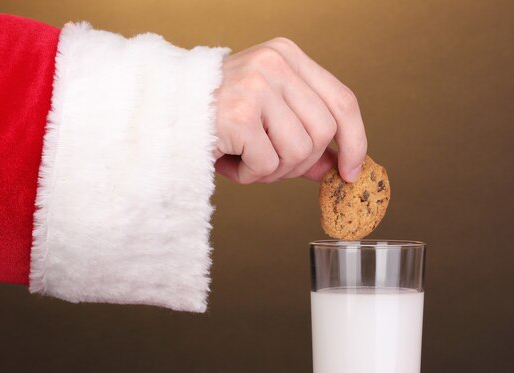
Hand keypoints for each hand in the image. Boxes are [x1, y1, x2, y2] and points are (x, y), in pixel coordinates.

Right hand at [214, 38, 366, 183]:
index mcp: (287, 56)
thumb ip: (303, 136)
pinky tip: (228, 161)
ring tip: (244, 160)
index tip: (352, 170)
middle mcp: (275, 63)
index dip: (354, 139)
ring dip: (272, 171)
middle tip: (269, 166)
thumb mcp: (266, 117)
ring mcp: (257, 86)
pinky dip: (249, 175)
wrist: (159, 114)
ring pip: (299, 152)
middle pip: (324, 132)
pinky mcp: (239, 114)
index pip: (341, 100)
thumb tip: (337, 167)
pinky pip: (267, 165)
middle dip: (301, 162)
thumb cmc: (213, 117)